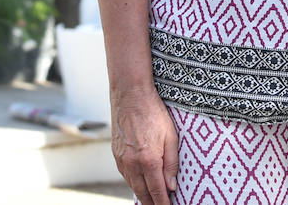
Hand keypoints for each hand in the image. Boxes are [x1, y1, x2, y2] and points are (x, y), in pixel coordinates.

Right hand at [110, 88, 179, 204]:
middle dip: (152, 204)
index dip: (163, 203)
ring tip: (152, 201)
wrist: (130, 95)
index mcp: (148, 160)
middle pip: (143, 193)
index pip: (157, 191)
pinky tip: (140, 184)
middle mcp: (132, 163)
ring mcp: (121, 159)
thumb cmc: (154, 112)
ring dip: (143, 195)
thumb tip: (172, 186)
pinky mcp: (116, 154)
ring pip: (133, 185)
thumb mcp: (171, 136)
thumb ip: (171, 163)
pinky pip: (125, 175)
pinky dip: (134, 182)